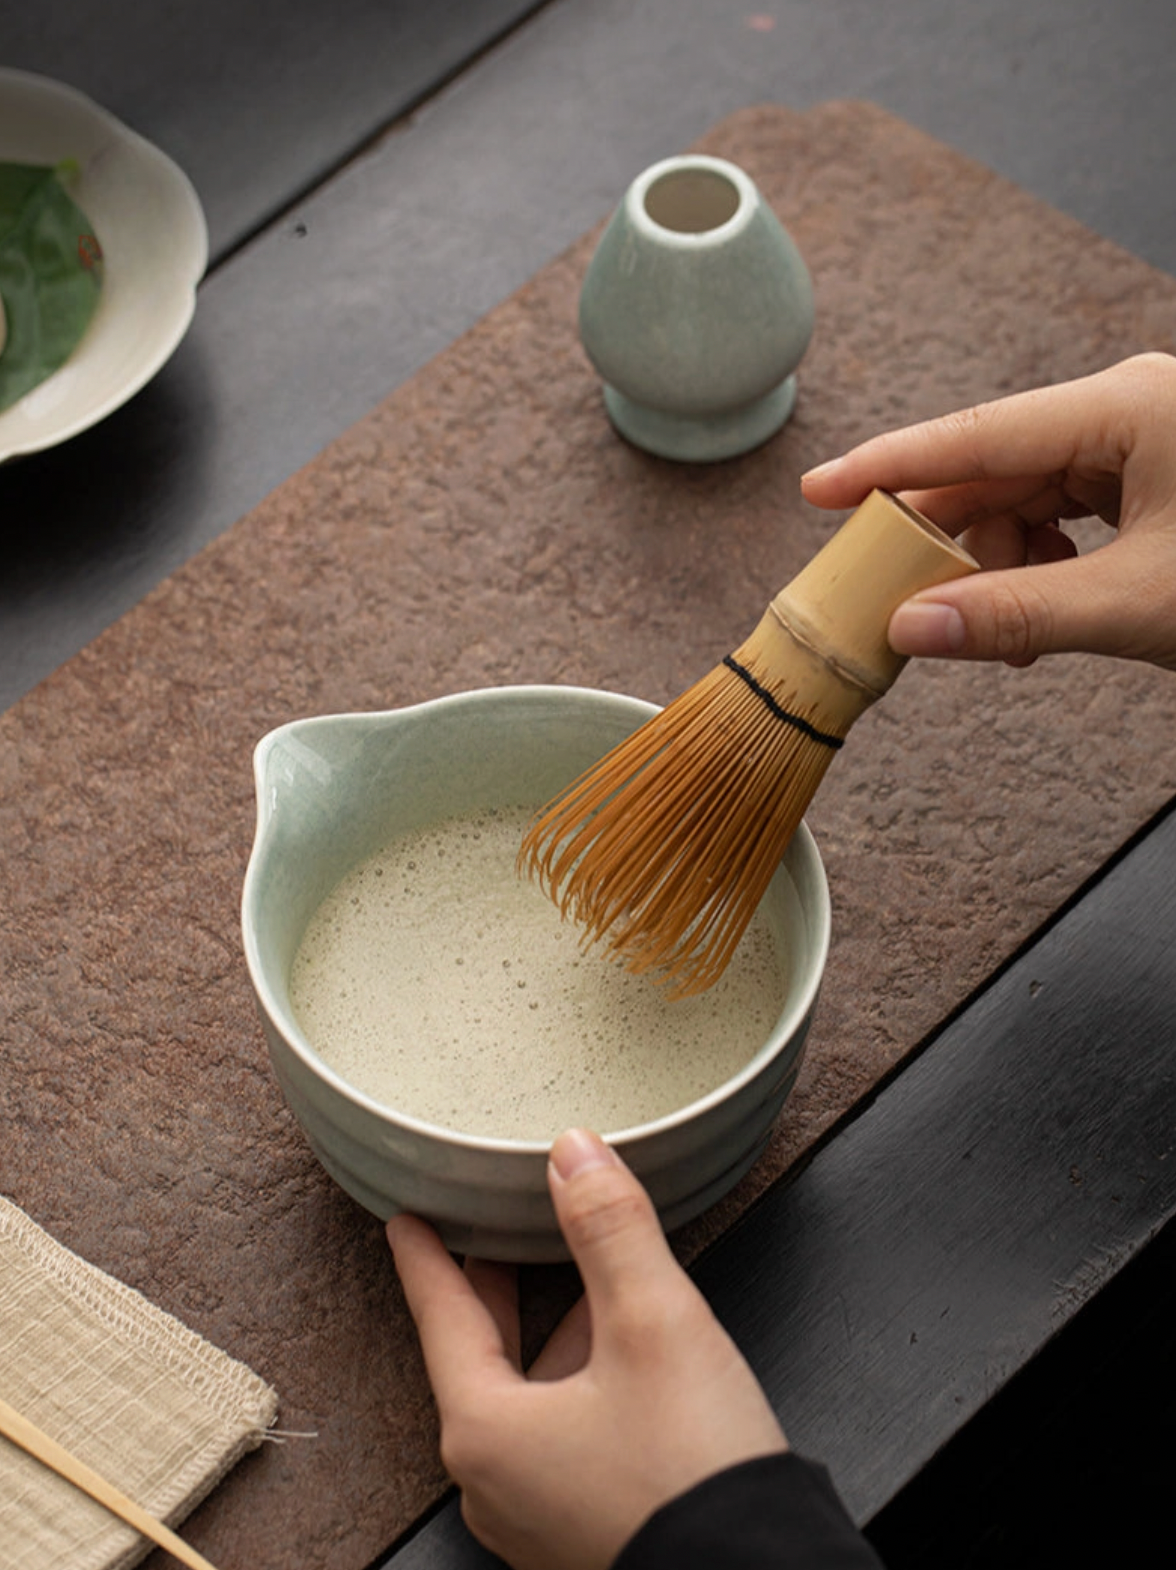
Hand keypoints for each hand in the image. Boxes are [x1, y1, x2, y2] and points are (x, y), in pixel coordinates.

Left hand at [387, 1129, 787, 1569]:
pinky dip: (579, 1379)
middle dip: (495, 1287)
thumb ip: (608, 1228)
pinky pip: (561, 1435)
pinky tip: (624, 1351)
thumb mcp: (653, 1322)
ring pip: (528, 1395)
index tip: (406, 1221)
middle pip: (482, 1356)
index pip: (441, 1316)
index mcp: (486, 1430)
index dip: (425, 1257)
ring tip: (585, 1276)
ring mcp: (538, 1516)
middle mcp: (496, 1481)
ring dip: (552, 1332)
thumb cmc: (692, 1476)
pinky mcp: (583, 1531)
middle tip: (495, 1234)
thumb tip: (574, 1155)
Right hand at [801, 353, 1175, 668]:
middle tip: (903, 603)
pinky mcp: (1148, 475)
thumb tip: (911, 628)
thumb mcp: (1138, 602)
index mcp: (1126, 407)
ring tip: (1012, 638)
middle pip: (994, 471)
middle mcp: (1125, 409)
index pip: (976, 435)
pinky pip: (1062, 513)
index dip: (889, 466)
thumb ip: (1022, 614)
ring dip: (999, 570)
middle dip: (951, 546)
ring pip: (1024, 500)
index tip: (817, 490)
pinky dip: (1039, 567)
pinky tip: (1046, 614)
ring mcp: (1138, 440)